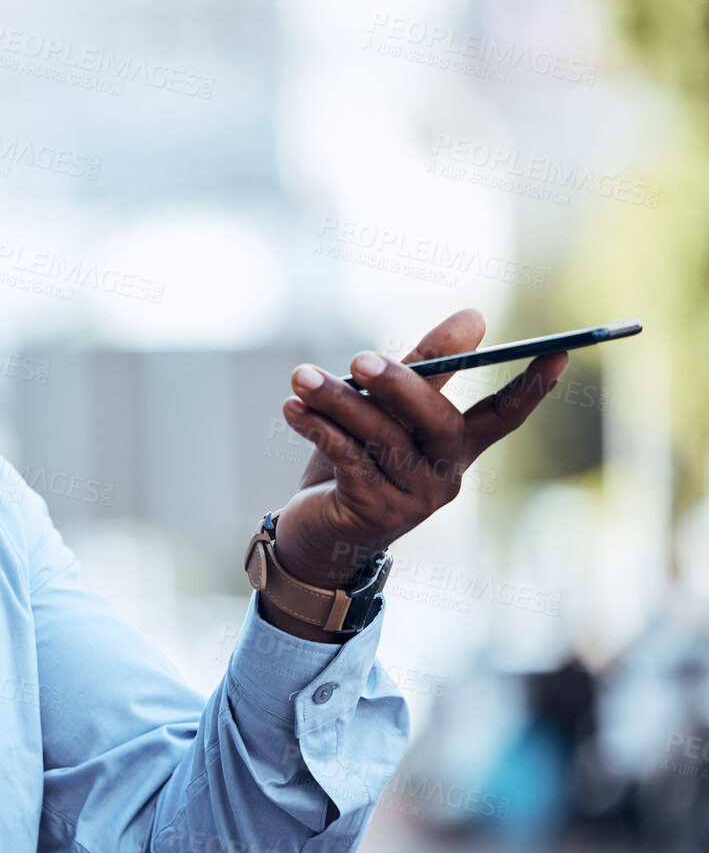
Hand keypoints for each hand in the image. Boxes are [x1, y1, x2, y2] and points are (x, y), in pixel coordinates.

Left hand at [272, 308, 568, 594]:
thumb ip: (422, 367)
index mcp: (455, 449)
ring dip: (338, 401)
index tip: (560, 351)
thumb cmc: (351, 464)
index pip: (504, 416)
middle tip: (360, 357)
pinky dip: (319, 428)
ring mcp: (414, 500)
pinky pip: (350, 459)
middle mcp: (444, 476)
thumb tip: (476, 317)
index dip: (531, 387)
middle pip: (440, 422)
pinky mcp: (376, 514)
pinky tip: (293, 408)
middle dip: (401, 384)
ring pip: (383, 437)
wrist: (312, 535)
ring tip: (301, 375)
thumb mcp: (383, 411)